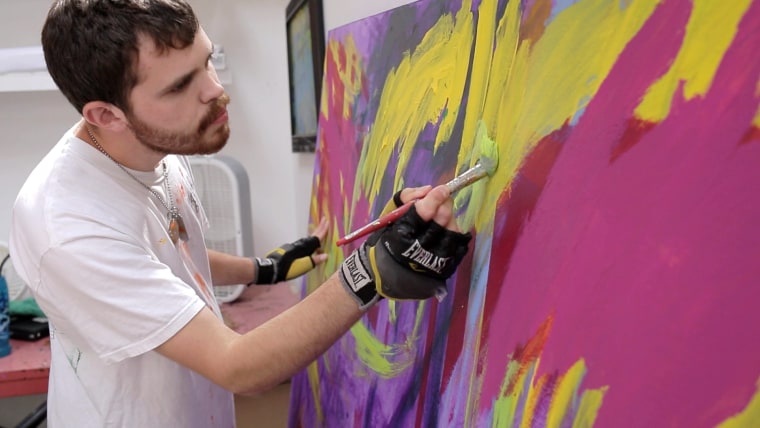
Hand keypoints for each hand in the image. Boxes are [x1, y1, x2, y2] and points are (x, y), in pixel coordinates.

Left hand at [250, 218, 328, 284]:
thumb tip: (325, 256)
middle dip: (319, 228)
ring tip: (319, 233)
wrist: (273, 269)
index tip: (327, 221)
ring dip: (314, 235)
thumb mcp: (304, 266)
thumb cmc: (289, 268)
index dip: (323, 230)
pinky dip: (308, 243)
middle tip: (324, 220)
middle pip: (311, 235)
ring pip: (307, 240)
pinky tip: (308, 246)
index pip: (317, 237)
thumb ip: (315, 260)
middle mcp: (299, 244)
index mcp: (305, 247)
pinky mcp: (289, 249)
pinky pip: (302, 244)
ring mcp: (293, 246)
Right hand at [339, 185, 470, 308]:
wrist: (392, 271)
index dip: (435, 197)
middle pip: (443, 216)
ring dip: (448, 218)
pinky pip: (459, 241)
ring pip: (453, 227)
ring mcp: (436, 258)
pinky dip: (453, 232)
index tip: (441, 189)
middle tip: (441, 199)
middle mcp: (420, 247)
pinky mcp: (447, 264)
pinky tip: (445, 232)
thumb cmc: (390, 237)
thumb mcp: (390, 214)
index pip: (424, 210)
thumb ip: (407, 197)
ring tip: (440, 219)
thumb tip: (428, 190)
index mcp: (403, 232)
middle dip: (444, 204)